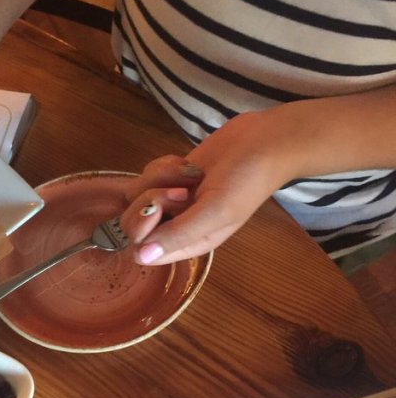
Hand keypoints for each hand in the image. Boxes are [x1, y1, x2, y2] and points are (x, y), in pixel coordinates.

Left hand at [121, 111, 294, 263]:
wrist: (264, 140)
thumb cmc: (247, 180)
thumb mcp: (216, 211)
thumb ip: (179, 235)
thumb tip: (141, 257)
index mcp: (189, 243)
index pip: (142, 251)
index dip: (142, 230)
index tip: (160, 210)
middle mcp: (177, 226)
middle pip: (133, 224)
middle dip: (150, 201)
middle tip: (181, 190)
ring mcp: (172, 200)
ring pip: (137, 195)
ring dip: (158, 179)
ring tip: (191, 174)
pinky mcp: (171, 177)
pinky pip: (147, 174)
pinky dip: (163, 166)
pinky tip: (187, 164)